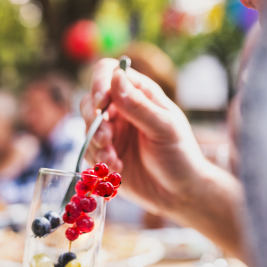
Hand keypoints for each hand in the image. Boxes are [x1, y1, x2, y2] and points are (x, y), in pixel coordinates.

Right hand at [80, 58, 209, 214]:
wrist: (179, 193)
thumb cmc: (180, 156)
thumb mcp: (164, 128)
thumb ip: (139, 106)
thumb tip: (116, 77)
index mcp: (140, 93)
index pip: (109, 73)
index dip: (99, 84)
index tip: (100, 104)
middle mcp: (122, 109)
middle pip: (90, 101)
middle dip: (93, 121)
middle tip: (105, 140)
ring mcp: (112, 132)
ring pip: (87, 127)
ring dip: (95, 144)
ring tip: (113, 160)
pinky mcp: (104, 153)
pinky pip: (89, 151)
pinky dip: (98, 159)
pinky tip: (117, 168)